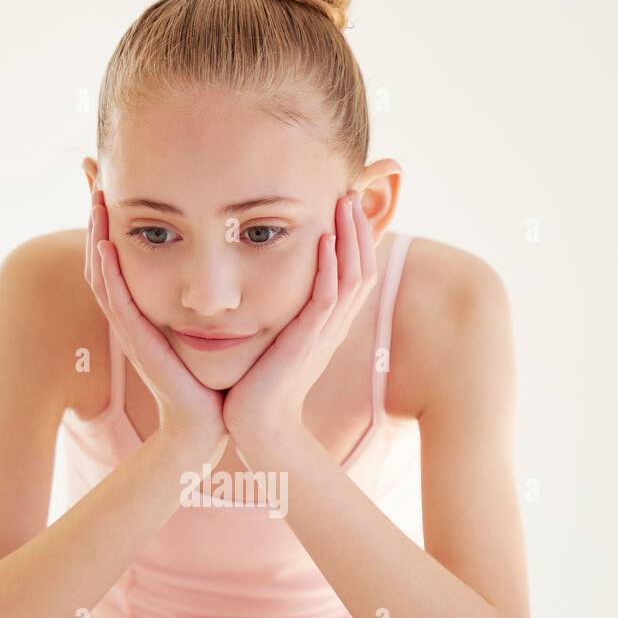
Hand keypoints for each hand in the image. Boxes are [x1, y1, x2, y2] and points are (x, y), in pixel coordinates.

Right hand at [85, 189, 227, 457]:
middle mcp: (132, 316)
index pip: (120, 257)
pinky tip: (105, 246)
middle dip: (96, 217)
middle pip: (102, 257)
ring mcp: (131, 330)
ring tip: (96, 200)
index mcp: (145, 310)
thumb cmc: (214, 378)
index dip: (113, 221)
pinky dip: (109, 274)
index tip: (114, 182)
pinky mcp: (139, 344)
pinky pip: (118, 303)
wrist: (208, 424)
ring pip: (103, 274)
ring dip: (96, 236)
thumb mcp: (209, 328)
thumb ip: (207, 299)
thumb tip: (227, 269)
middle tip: (92, 175)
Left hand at [222, 190, 378, 456]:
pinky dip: (330, 269)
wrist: (255, 425)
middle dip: (360, 229)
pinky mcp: (306, 343)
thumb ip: (277, 315)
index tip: (347, 205)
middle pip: (362, 268)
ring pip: (351, 277)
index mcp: (326, 325)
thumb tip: (261, 287)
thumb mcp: (273, 342)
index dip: (356, 240)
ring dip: (351, 238)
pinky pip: (327, 299)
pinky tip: (326, 241)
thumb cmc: (256, 387)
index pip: (352, 274)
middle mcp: (331, 327)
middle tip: (353, 191)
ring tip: (346, 203)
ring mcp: (322, 335)